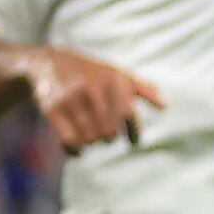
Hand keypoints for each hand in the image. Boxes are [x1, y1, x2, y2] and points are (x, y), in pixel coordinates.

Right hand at [24, 47, 164, 149]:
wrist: (49, 62)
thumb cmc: (91, 71)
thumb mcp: (117, 73)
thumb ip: (142, 89)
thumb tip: (164, 107)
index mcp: (110, 79)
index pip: (127, 114)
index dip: (134, 132)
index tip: (134, 142)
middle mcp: (91, 89)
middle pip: (108, 130)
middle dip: (109, 137)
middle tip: (107, 136)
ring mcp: (70, 100)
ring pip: (89, 138)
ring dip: (93, 142)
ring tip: (92, 138)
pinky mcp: (52, 110)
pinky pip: (69, 140)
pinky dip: (75, 151)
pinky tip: (78, 150)